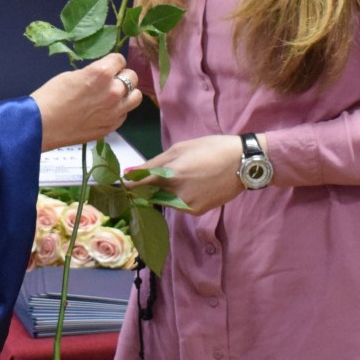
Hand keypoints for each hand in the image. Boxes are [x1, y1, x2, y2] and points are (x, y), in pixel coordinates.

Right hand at [31, 54, 140, 151]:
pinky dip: (118, 111)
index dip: (112, 62)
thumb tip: (102, 76)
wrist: (42, 125)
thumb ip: (93, 74)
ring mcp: (115, 111)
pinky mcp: (111, 126)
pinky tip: (104, 111)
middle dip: (121, 76)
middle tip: (110, 81)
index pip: (120, 59)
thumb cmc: (51, 97)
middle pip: (132, 77)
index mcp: (102, 73)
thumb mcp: (72, 75)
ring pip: (136, 97)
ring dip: (127, 94)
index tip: (108, 66)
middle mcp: (114, 91)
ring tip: (114, 96)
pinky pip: (124, 114)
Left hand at [126, 133, 248, 214]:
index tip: (115, 187)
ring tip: (182, 177)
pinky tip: (193, 184)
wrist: (244, 163)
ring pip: (164, 201)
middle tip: (153, 178)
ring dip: (163, 192)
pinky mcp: (197, 211)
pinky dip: (178, 197)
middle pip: (150, 195)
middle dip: (146, 188)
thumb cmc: (212, 148)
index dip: (128, 186)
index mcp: (172, 174)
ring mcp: (188, 205)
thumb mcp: (181, 148)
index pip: (139, 185)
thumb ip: (153, 163)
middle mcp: (178, 194)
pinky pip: (178, 205)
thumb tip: (129, 172)